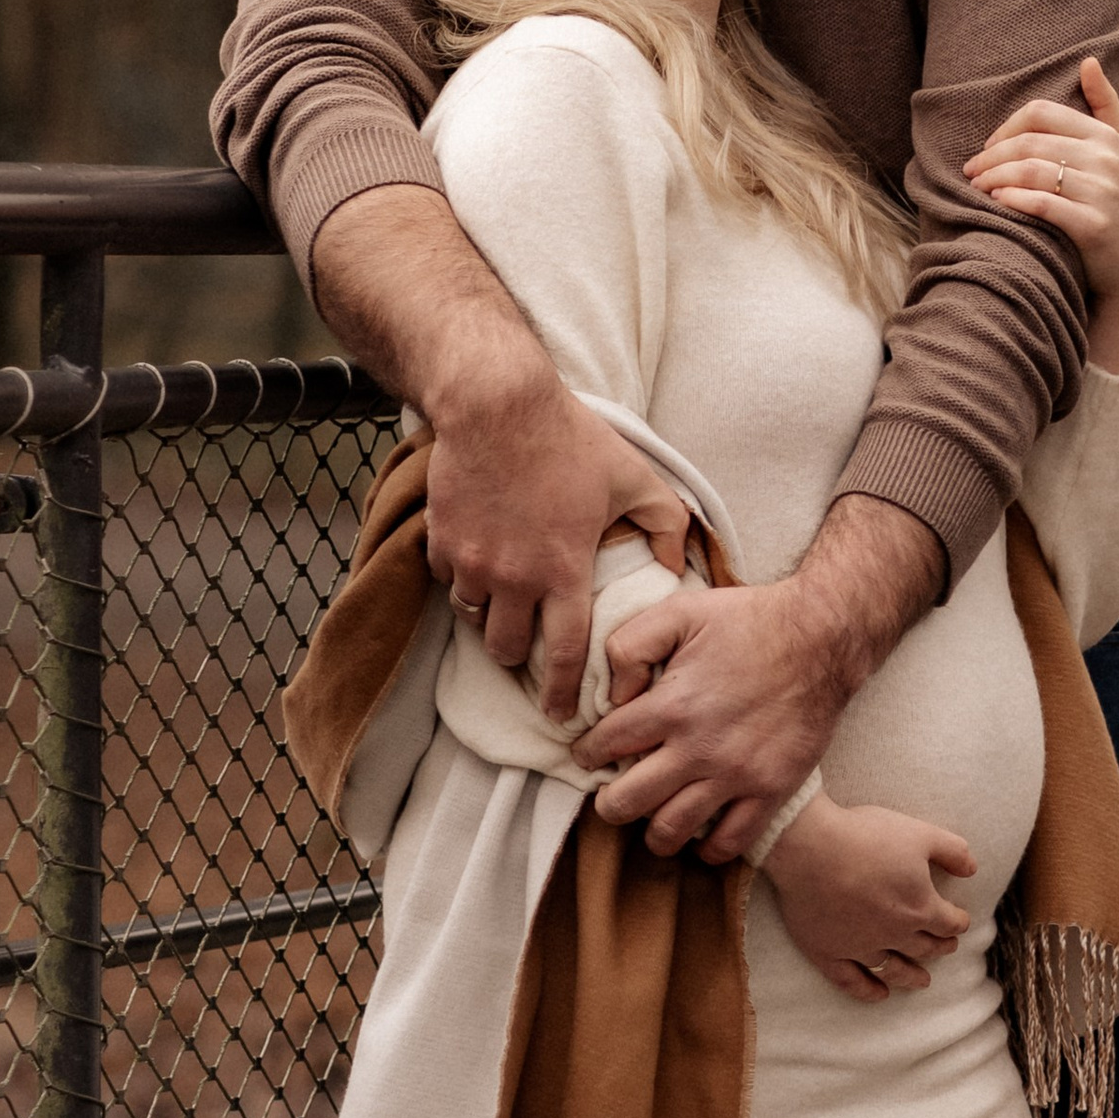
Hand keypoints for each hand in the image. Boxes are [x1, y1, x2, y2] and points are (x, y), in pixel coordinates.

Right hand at [307, 181, 687, 715]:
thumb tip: (678, 568)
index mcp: (563, 572)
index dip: (561, 693)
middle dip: (519, 658)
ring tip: (505, 603)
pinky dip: (460, 579)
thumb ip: (667, 525)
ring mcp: (470, 562)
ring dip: (489, 617)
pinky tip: (478, 559)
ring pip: (472, 617)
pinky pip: (446, 580)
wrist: (496, 402)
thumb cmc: (570, 438)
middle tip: (530, 649)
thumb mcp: (635, 477)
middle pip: (507, 650)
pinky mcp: (440, 541)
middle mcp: (513, 579)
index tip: (563, 715)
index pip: (562, 655)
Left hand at [574, 495, 942, 858]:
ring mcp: (736, 775)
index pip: (604, 746)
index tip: (589, 753)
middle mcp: (699, 748)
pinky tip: (700, 833)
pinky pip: (730, 842)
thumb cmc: (749, 620)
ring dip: (651, 830)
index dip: (586, 752)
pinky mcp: (771, 789)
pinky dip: (707, 847)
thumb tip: (612, 694)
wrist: (823, 638)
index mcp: (671, 705)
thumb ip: (629, 644)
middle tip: (612, 794)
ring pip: (671, 831)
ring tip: (652, 816)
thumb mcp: (680, 611)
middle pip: (626, 802)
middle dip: (608, 802)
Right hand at [760, 793, 974, 999]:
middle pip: (925, 947)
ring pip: (893, 969)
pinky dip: (867, 991)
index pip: (949, 923)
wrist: (810, 847)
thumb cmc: (866, 836)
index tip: (959, 921)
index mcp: (920, 907)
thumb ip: (952, 851)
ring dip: (911, 976)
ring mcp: (860, 947)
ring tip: (923, 982)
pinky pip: (851, 981)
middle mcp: (894, 934)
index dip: (958, 922)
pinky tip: (879, 994)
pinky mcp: (828, 952)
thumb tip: (973, 869)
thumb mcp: (920, 834)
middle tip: (946, 948)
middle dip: (940, 948)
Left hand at [961, 58, 1118, 369]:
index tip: (989, 147)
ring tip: (977, 188)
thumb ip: (1106, 105)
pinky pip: (1044, 204)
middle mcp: (1108, 159)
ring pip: (1032, 171)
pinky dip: (1014, 200)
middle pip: (1031, 142)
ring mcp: (1104, 192)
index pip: (1042, 112)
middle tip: (971, 171)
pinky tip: (997, 203)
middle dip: (993, 156)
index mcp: (1107, 136)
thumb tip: (1088, 61)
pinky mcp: (1095, 225)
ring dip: (995, 178)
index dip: (1007, 127)